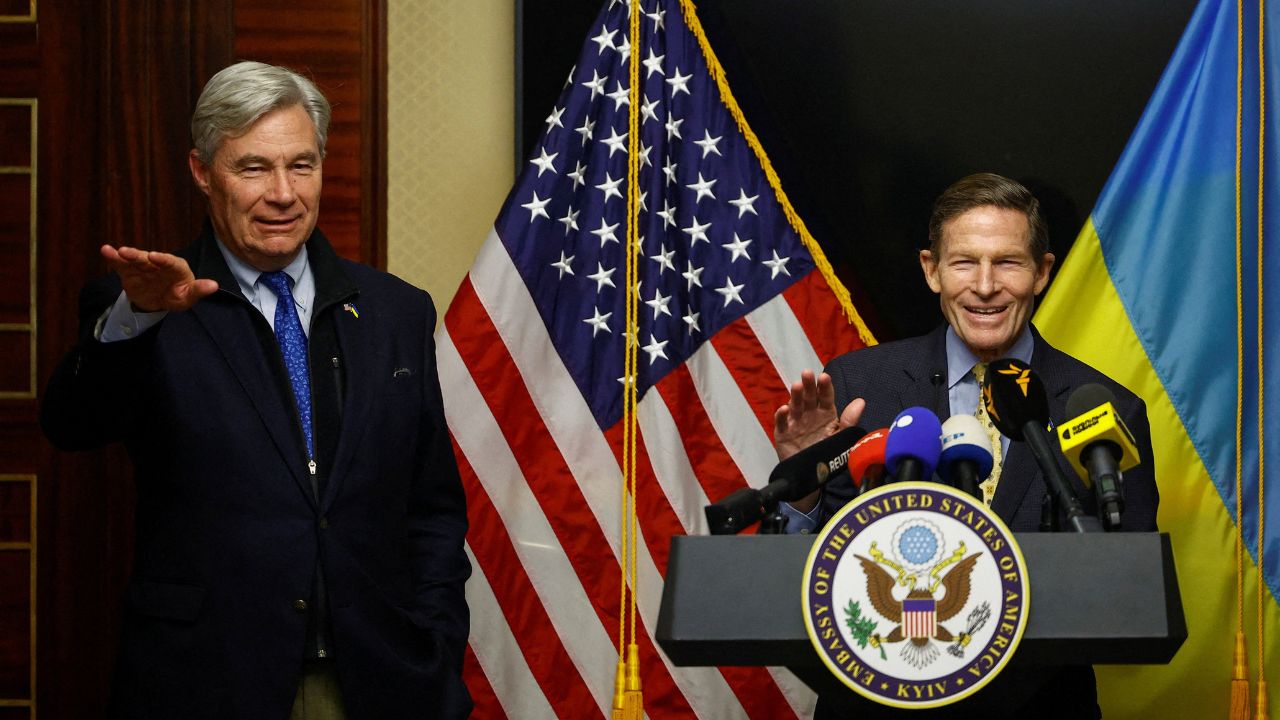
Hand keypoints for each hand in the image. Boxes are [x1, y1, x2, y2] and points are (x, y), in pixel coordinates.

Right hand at [101, 245, 217, 311]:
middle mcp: (158, 263)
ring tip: (118, 252)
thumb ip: (198, 290)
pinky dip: (113, 257)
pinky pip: (121, 263)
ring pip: (134, 259)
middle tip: (129, 252)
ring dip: (126, 255)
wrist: (157, 301)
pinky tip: (106, 250)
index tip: (154, 256)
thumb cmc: (176, 296)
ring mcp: (143, 265)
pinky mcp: (129, 270)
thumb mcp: (187, 297)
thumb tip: (214, 286)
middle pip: (148, 258)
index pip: (170, 262)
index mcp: (176, 267)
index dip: (162, 259)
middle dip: (139, 255)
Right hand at [774, 370, 865, 513]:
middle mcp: (810, 414)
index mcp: (825, 413)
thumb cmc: (827, 452)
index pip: (825, 397)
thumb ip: (849, 420)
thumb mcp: (840, 436)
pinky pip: (781, 423)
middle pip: (808, 397)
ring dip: (795, 396)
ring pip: (795, 406)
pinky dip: (781, 416)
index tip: (824, 377)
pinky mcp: (783, 433)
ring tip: (797, 386)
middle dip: (808, 385)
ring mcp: (795, 422)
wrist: (811, 474)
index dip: (824, 387)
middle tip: (807, 374)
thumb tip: (861, 401)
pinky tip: (785, 409)